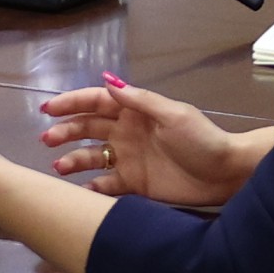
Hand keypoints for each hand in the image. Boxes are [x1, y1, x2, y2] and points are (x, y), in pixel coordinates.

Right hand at [33, 79, 258, 205]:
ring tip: (59, 167)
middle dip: (65, 132)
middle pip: (88, 129)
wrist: (225, 174)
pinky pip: (105, 185)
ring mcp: (129, 159)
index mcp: (135, 112)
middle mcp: (127, 133)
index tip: (48, 110)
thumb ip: (139, 100)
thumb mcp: (173, 114)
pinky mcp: (134, 184)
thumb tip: (107, 81)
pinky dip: (91, 188)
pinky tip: (80, 191)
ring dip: (73, 160)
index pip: (96, 103)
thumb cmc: (202, 140)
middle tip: (48, 141)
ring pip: (92, 157)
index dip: (72, 104)